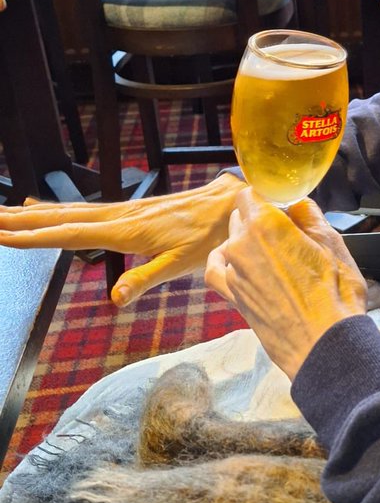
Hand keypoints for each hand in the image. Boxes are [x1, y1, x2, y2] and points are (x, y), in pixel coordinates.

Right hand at [0, 173, 244, 307]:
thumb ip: (147, 279)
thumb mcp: (182, 264)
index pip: (70, 235)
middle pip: (62, 219)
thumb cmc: (211, 235)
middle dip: (24, 220)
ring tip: (6, 212)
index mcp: (126, 231)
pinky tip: (47, 208)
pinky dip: (59, 209)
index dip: (35, 236)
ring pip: (71, 212)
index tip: (2, 234)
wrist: (233, 204)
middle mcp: (120, 216)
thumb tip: (114, 299)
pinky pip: (86, 210)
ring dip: (36, 213)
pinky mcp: (132, 210)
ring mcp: (125, 211)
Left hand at [206, 190, 367, 381]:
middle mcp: (241, 244)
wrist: (323, 343)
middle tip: (287, 235)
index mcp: (266, 224)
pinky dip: (221, 262)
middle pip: (241, 217)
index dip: (267, 197)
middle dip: (260, 219)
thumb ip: (309, 215)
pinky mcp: (232, 296)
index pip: (250, 193)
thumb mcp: (333, 243)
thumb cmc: (334, 293)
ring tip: (273, 256)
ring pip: (231, 242)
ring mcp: (233, 271)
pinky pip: (215, 270)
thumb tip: (296, 205)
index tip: (282, 206)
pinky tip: (235, 263)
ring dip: (247, 242)